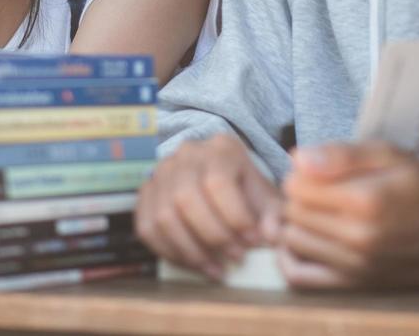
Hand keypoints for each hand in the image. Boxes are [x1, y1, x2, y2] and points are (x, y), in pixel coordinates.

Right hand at [136, 134, 281, 279]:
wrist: (222, 178)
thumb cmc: (246, 190)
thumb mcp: (266, 195)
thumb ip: (273, 215)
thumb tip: (272, 237)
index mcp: (219, 149)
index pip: (218, 182)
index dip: (235, 217)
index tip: (254, 242)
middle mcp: (185, 155)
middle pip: (186, 199)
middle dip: (213, 236)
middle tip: (236, 258)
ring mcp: (161, 173)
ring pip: (164, 216)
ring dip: (191, 250)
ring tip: (216, 269)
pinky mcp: (145, 194)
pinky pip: (147, 228)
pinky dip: (170, 252)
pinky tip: (194, 264)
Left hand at [278, 141, 418, 289]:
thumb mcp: (389, 155)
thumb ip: (342, 154)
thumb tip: (297, 159)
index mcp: (365, 200)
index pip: (296, 185)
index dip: (301, 173)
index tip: (317, 171)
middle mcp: (357, 237)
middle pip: (293, 212)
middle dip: (298, 197)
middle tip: (318, 190)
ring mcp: (354, 266)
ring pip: (293, 240)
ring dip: (296, 224)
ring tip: (317, 213)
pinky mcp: (353, 285)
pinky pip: (301, 276)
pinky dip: (293, 257)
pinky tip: (306, 241)